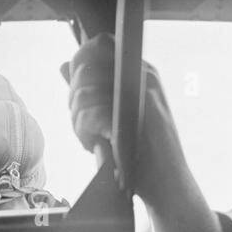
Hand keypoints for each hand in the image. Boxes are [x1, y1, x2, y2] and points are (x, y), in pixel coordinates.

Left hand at [62, 33, 224, 231]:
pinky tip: (98, 146)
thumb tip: (64, 65)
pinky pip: (93, 113)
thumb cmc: (139, 153)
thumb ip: (90, 89)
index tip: (78, 99)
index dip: (78, 69)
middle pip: (84, 71)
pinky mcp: (139, 114)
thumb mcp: (112, 115)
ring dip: (80, 123)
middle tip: (85, 130)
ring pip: (84, 94)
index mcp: (138, 71)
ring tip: (94, 141)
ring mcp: (144, 91)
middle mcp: (143, 74)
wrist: (167, 184)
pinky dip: (87, 132)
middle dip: (74, 104)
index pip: (95, 46)